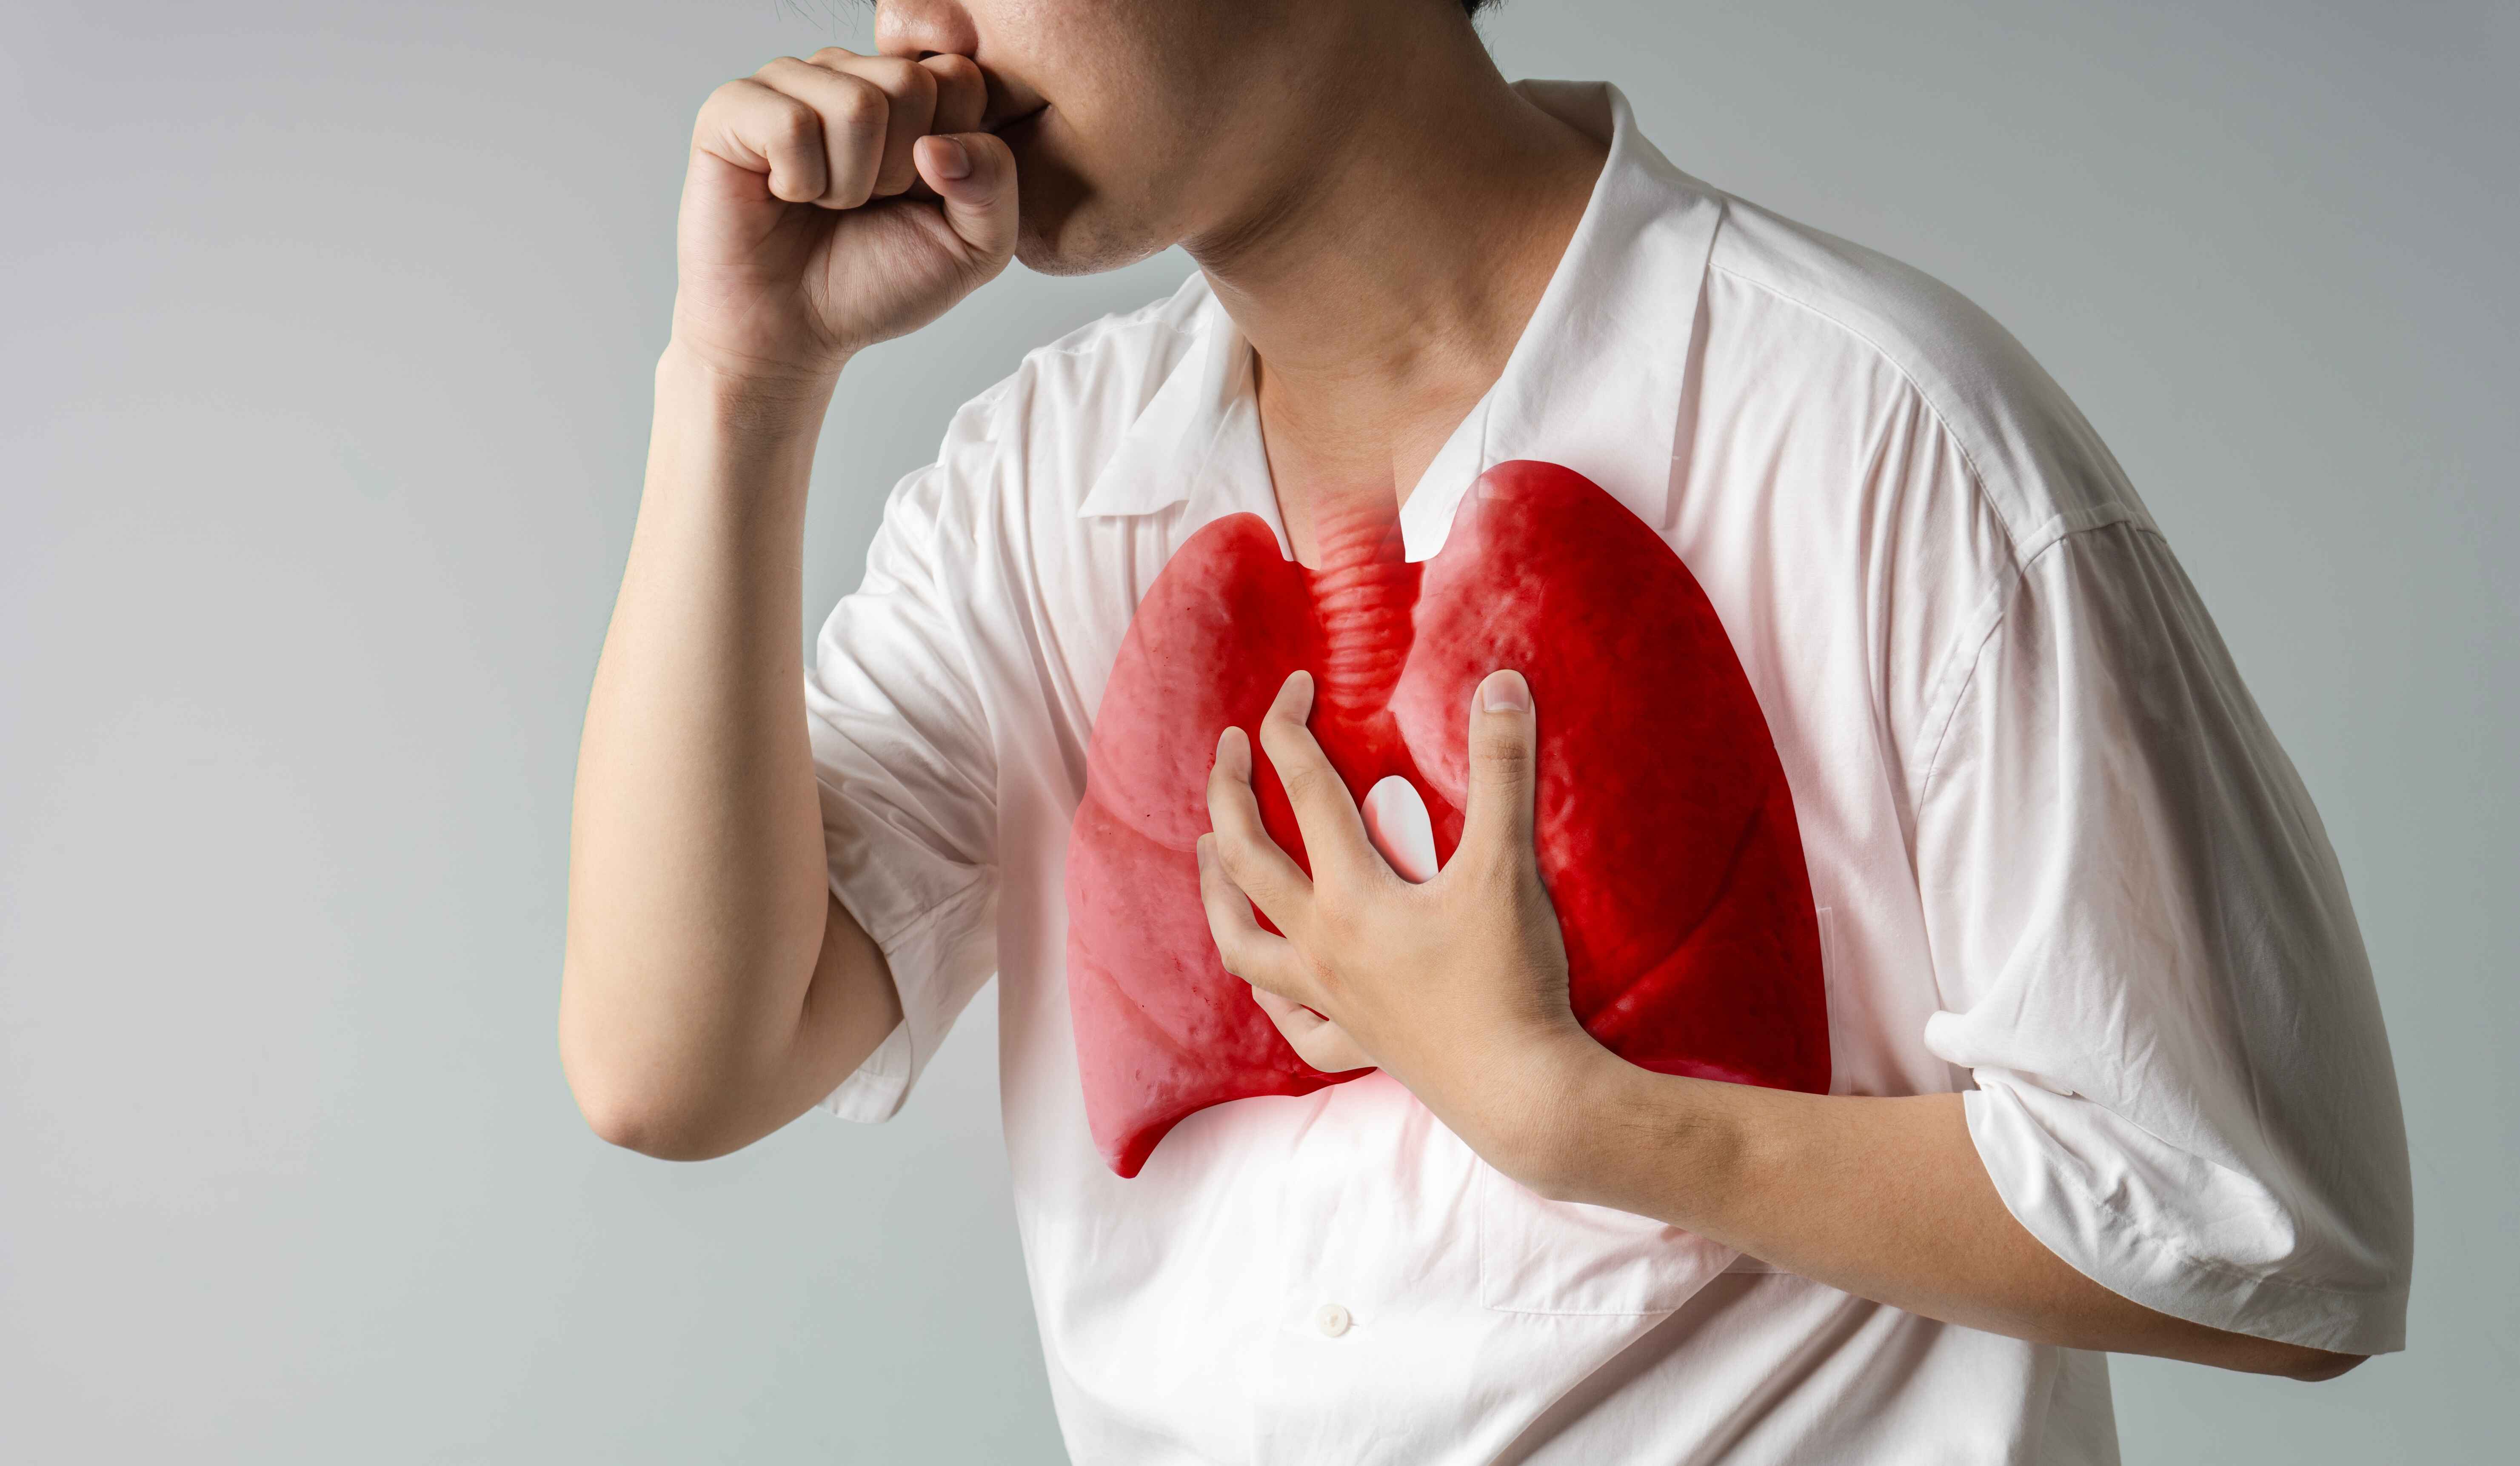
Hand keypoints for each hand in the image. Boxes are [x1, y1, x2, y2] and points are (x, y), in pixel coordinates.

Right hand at [670, 47, 1021, 386]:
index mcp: (908, 93)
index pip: (960, 78)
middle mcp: (849, 73)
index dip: (950, 156)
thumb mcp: (971, 247)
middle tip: (864, 205)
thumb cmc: (875, 282)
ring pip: (856, 104)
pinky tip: (784, 196)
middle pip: (910, 84)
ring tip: (824, 203)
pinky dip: (799, 182)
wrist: (792, 331)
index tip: (915, 196)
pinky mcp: (733, 107)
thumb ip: (996, 185)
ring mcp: (789, 83)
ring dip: (849, 183)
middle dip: (899, 172)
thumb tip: (942, 143)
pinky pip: (792, 124)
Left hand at [1197, 668, 1594, 1172]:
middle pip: (1247, 860)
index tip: (1293, 688)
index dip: (1290, 731)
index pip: (1305, 792)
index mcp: (1351, 897)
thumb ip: (1502, 770)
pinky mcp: (1356, 1045)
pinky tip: (1268, 979)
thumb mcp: (1509, 866)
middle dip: (1228, 795)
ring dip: (1215, 893)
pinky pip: (1295, 1025)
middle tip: (1226, 751)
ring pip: (1241, 945)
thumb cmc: (1511, 980)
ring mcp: (1331, 1001)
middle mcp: (1323, 948)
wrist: (1525, 1093)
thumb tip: (1501, 683)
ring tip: (1206, 851)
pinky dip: (1271, 997)